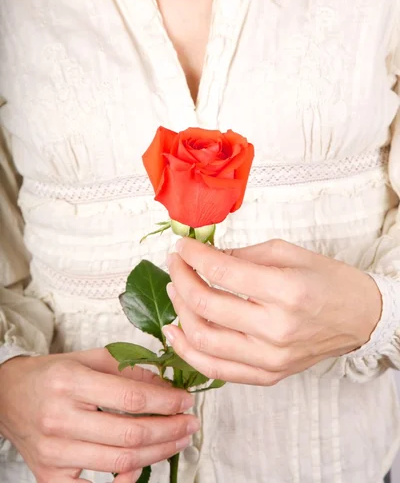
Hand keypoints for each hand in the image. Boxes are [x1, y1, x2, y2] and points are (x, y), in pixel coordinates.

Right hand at [0, 348, 198, 482]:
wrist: (7, 397)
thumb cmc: (51, 375)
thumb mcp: (89, 359)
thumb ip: (128, 368)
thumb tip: (166, 384)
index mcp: (70, 383)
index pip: (131, 397)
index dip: (166, 401)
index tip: (186, 400)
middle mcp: (60, 419)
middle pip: (129, 433)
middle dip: (170, 430)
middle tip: (190, 423)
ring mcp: (54, 452)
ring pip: (119, 461)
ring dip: (158, 453)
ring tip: (178, 440)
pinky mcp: (49, 476)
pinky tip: (141, 468)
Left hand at [163, 238, 381, 385]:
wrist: (360, 317)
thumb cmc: (328, 281)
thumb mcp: (287, 253)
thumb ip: (242, 255)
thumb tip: (204, 256)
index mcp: (285, 291)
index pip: (221, 272)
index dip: (193, 256)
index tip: (181, 246)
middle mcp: (276, 329)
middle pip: (205, 306)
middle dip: (181, 279)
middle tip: (176, 263)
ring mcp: (271, 358)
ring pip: (203, 342)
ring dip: (180, 313)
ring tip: (175, 291)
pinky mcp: (268, 375)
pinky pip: (216, 370)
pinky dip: (190, 351)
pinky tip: (177, 332)